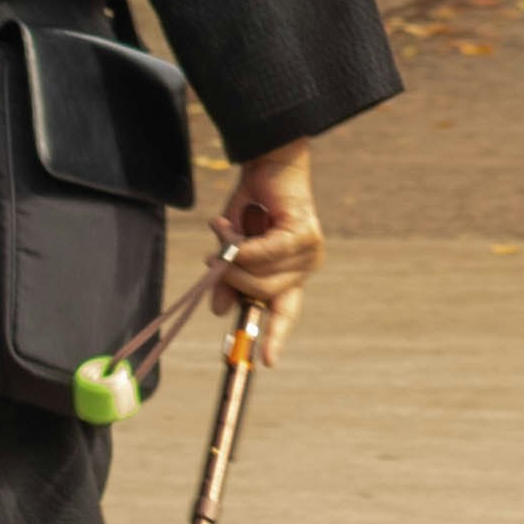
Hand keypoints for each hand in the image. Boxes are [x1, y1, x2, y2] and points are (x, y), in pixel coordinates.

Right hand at [215, 144, 322, 337]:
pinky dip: (242, 245)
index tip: (266, 361)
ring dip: (232, 257)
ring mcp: (309, 252)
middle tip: (213, 256)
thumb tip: (217, 310)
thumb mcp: (232, 247)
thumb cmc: (252, 204)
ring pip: (261, 277)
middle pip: (262, 296)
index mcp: (290, 274)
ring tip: (223, 231)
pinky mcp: (305, 235)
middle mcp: (304, 267)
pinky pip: (265, 253)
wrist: (268, 163)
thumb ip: (228, 278)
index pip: (285, 312)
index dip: (275, 336)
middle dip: (231, 279)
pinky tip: (229, 230)